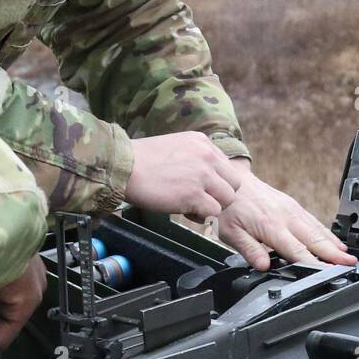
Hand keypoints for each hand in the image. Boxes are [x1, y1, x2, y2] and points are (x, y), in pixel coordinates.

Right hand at [126, 132, 243, 219]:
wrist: (123, 167)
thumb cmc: (143, 160)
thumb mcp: (176, 145)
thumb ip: (196, 156)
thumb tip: (207, 175)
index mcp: (203, 142)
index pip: (227, 167)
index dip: (217, 182)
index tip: (203, 188)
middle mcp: (207, 156)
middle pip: (234, 184)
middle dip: (220, 195)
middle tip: (201, 200)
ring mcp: (202, 175)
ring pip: (227, 199)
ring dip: (211, 206)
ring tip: (191, 206)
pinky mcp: (193, 195)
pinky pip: (212, 212)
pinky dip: (200, 215)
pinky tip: (184, 210)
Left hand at [217, 160, 356, 270]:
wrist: (231, 180)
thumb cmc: (230, 208)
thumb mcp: (231, 233)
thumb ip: (249, 250)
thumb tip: (264, 266)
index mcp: (270, 226)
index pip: (296, 250)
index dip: (313, 263)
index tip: (328, 272)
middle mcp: (285, 217)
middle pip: (314, 239)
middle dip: (334, 253)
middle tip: (351, 264)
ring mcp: (291, 209)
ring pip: (317, 229)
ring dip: (334, 244)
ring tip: (349, 256)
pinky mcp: (293, 205)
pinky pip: (313, 220)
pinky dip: (327, 232)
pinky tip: (335, 241)